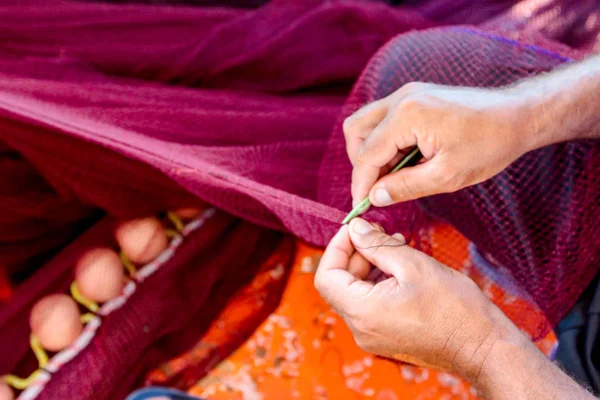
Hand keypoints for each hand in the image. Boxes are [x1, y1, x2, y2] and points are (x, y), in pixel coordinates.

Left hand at [314, 218, 524, 379]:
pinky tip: (401, 266)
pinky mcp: (386, 337)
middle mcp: (361, 330)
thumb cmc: (455, 308)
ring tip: (397, 246)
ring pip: (356, 292)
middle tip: (381, 232)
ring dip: (370, 265)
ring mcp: (373, 336)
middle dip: (357, 253)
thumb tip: (355, 228)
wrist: (484, 347)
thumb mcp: (413, 265)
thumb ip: (377, 245)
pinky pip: (370, 305)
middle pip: (341, 284)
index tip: (356, 229)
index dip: (337, 247)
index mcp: (362, 313)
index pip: (326, 276)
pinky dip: (379, 282)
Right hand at [344, 82, 534, 205]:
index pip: (367, 154)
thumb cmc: (489, 144)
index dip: (361, 184)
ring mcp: (407, 94)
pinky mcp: (415, 97)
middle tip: (379, 187)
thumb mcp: (447, 176)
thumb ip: (405, 187)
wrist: (518, 115)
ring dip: (372, 151)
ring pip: (367, 123)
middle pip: (356, 131)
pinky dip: (387, 142)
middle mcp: (401, 98)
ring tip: (394, 175)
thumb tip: (375, 197)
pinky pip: (385, 119)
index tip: (362, 206)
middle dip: (361, 163)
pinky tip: (407, 160)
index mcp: (407, 115)